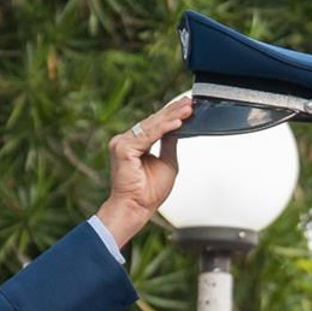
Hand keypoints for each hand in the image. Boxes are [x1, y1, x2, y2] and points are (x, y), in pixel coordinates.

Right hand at [94, 97, 193, 246]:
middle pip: (153, 122)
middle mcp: (125, 141)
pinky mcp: (123, 148)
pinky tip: (177, 122)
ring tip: (187, 109)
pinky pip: (148, 135)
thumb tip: (177, 129)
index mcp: (134, 144)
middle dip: (173, 111)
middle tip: (189, 102)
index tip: (187, 107)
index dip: (171, 116)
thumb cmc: (148, 193)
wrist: (136, 208)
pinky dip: (164, 128)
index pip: (155, 126)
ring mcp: (122, 143)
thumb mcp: (167, 163)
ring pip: (152, 126)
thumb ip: (169, 145)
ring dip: (172, 116)